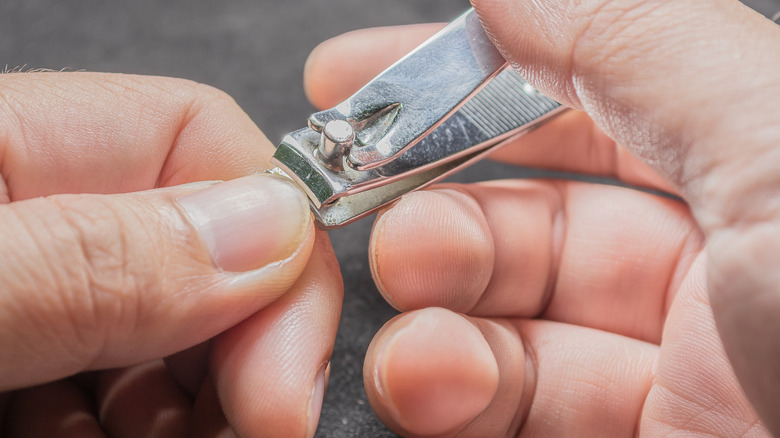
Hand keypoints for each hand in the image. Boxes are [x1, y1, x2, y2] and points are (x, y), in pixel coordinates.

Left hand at [0, 73, 341, 437]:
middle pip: (199, 250)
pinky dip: (126, 424)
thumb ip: (102, 258)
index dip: (279, 247)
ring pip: (166, 330)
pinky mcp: (12, 351)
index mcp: (8, 141)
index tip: (285, 376)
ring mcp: (22, 284)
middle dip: (246, 347)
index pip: (203, 140)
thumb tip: (275, 230)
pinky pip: (102, 382)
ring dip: (197, 402)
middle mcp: (28, 206)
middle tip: (253, 429)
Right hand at [304, 0, 779, 435]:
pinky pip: (504, 410)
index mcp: (760, 174)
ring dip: (432, 317)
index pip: (587, 98)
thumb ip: (636, 41)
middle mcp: (717, 276)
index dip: (469, 75)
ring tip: (416, 332)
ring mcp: (670, 380)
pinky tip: (430, 386)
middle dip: (435, 208)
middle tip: (369, 213)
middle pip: (532, 219)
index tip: (359, 81)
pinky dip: (446, 394)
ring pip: (506, 324)